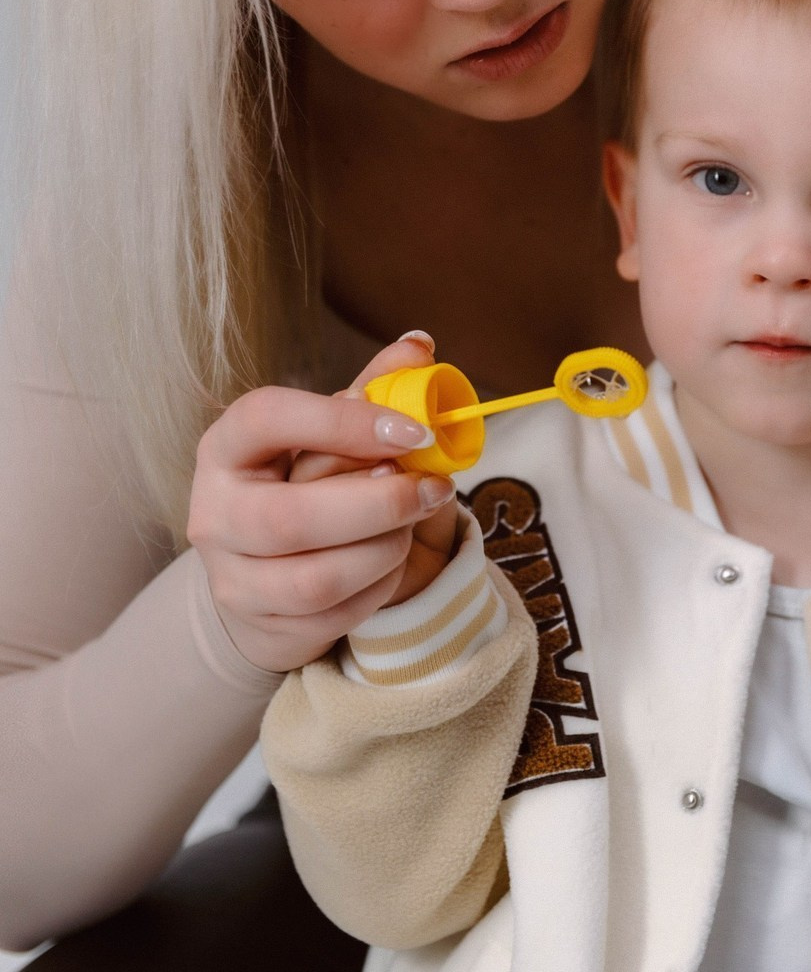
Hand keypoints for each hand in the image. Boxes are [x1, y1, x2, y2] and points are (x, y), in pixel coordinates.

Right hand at [188, 334, 455, 672]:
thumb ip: (372, 391)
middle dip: (379, 504)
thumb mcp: (332, 433)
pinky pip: (334, 616)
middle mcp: (215, 512)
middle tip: (434, 488)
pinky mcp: (261, 625)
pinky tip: (394, 562)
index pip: (267, 418)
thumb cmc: (307, 484)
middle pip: (290, 518)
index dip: (343, 422)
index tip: (415, 433)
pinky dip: (379, 589)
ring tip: (413, 524)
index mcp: (227, 446)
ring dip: (385, 550)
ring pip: (316, 578)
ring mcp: (231, 576)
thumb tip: (419, 346)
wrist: (266, 572)